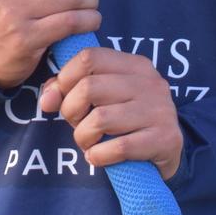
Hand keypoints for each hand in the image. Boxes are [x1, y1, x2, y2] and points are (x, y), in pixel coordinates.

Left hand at [40, 48, 182, 179]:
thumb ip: (70, 90)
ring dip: (83, 137)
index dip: (65, 78)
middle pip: (89, 88)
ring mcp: (160, 109)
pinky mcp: (165, 138)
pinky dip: (99, 156)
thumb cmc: (127, 120)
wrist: (169, 151)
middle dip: (71, 111)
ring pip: (100, 119)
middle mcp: (150, 82)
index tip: (62, 98)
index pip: (88, 57)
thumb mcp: (103, 97)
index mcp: (134, 65)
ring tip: (88, 143)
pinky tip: (98, 157)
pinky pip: (120, 147)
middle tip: (76, 125)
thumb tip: (46, 99)